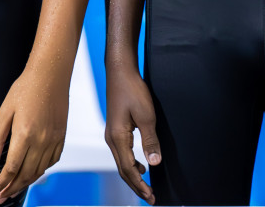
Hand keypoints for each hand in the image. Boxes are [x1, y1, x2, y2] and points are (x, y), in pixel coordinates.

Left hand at [0, 61, 68, 203]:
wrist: (50, 74)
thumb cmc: (26, 88)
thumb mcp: (5, 110)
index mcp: (24, 135)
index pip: (11, 169)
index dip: (2, 183)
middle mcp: (41, 141)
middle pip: (25, 174)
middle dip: (12, 188)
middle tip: (1, 197)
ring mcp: (53, 140)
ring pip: (39, 171)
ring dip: (26, 183)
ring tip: (14, 189)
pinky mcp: (61, 136)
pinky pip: (52, 161)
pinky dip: (42, 171)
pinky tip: (34, 172)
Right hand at [104, 67, 160, 203]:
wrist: (120, 71)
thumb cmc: (132, 90)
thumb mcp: (146, 116)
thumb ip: (150, 140)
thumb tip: (154, 163)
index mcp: (117, 138)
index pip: (129, 170)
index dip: (140, 185)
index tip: (151, 196)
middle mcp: (111, 139)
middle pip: (123, 170)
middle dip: (136, 185)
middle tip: (150, 197)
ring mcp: (111, 134)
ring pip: (122, 163)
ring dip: (133, 176)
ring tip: (146, 185)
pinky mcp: (115, 128)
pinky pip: (122, 153)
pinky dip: (131, 163)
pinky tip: (141, 163)